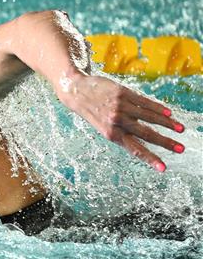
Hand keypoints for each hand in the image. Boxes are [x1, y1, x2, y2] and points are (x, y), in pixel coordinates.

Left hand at [57, 73, 184, 171]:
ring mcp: (120, 107)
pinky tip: (169, 114)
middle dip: (165, 143)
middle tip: (181, 149)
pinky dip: (158, 109)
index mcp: (111, 134)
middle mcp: (116, 121)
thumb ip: (122, 132)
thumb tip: (146, 139)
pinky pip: (145, 102)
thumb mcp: (104, 126)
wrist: (76, 91)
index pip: (135, 149)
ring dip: (167, 125)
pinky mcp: (123, 93)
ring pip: (149, 117)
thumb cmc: (93, 112)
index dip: (150, 159)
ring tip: (180, 130)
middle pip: (146, 135)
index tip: (163, 168)